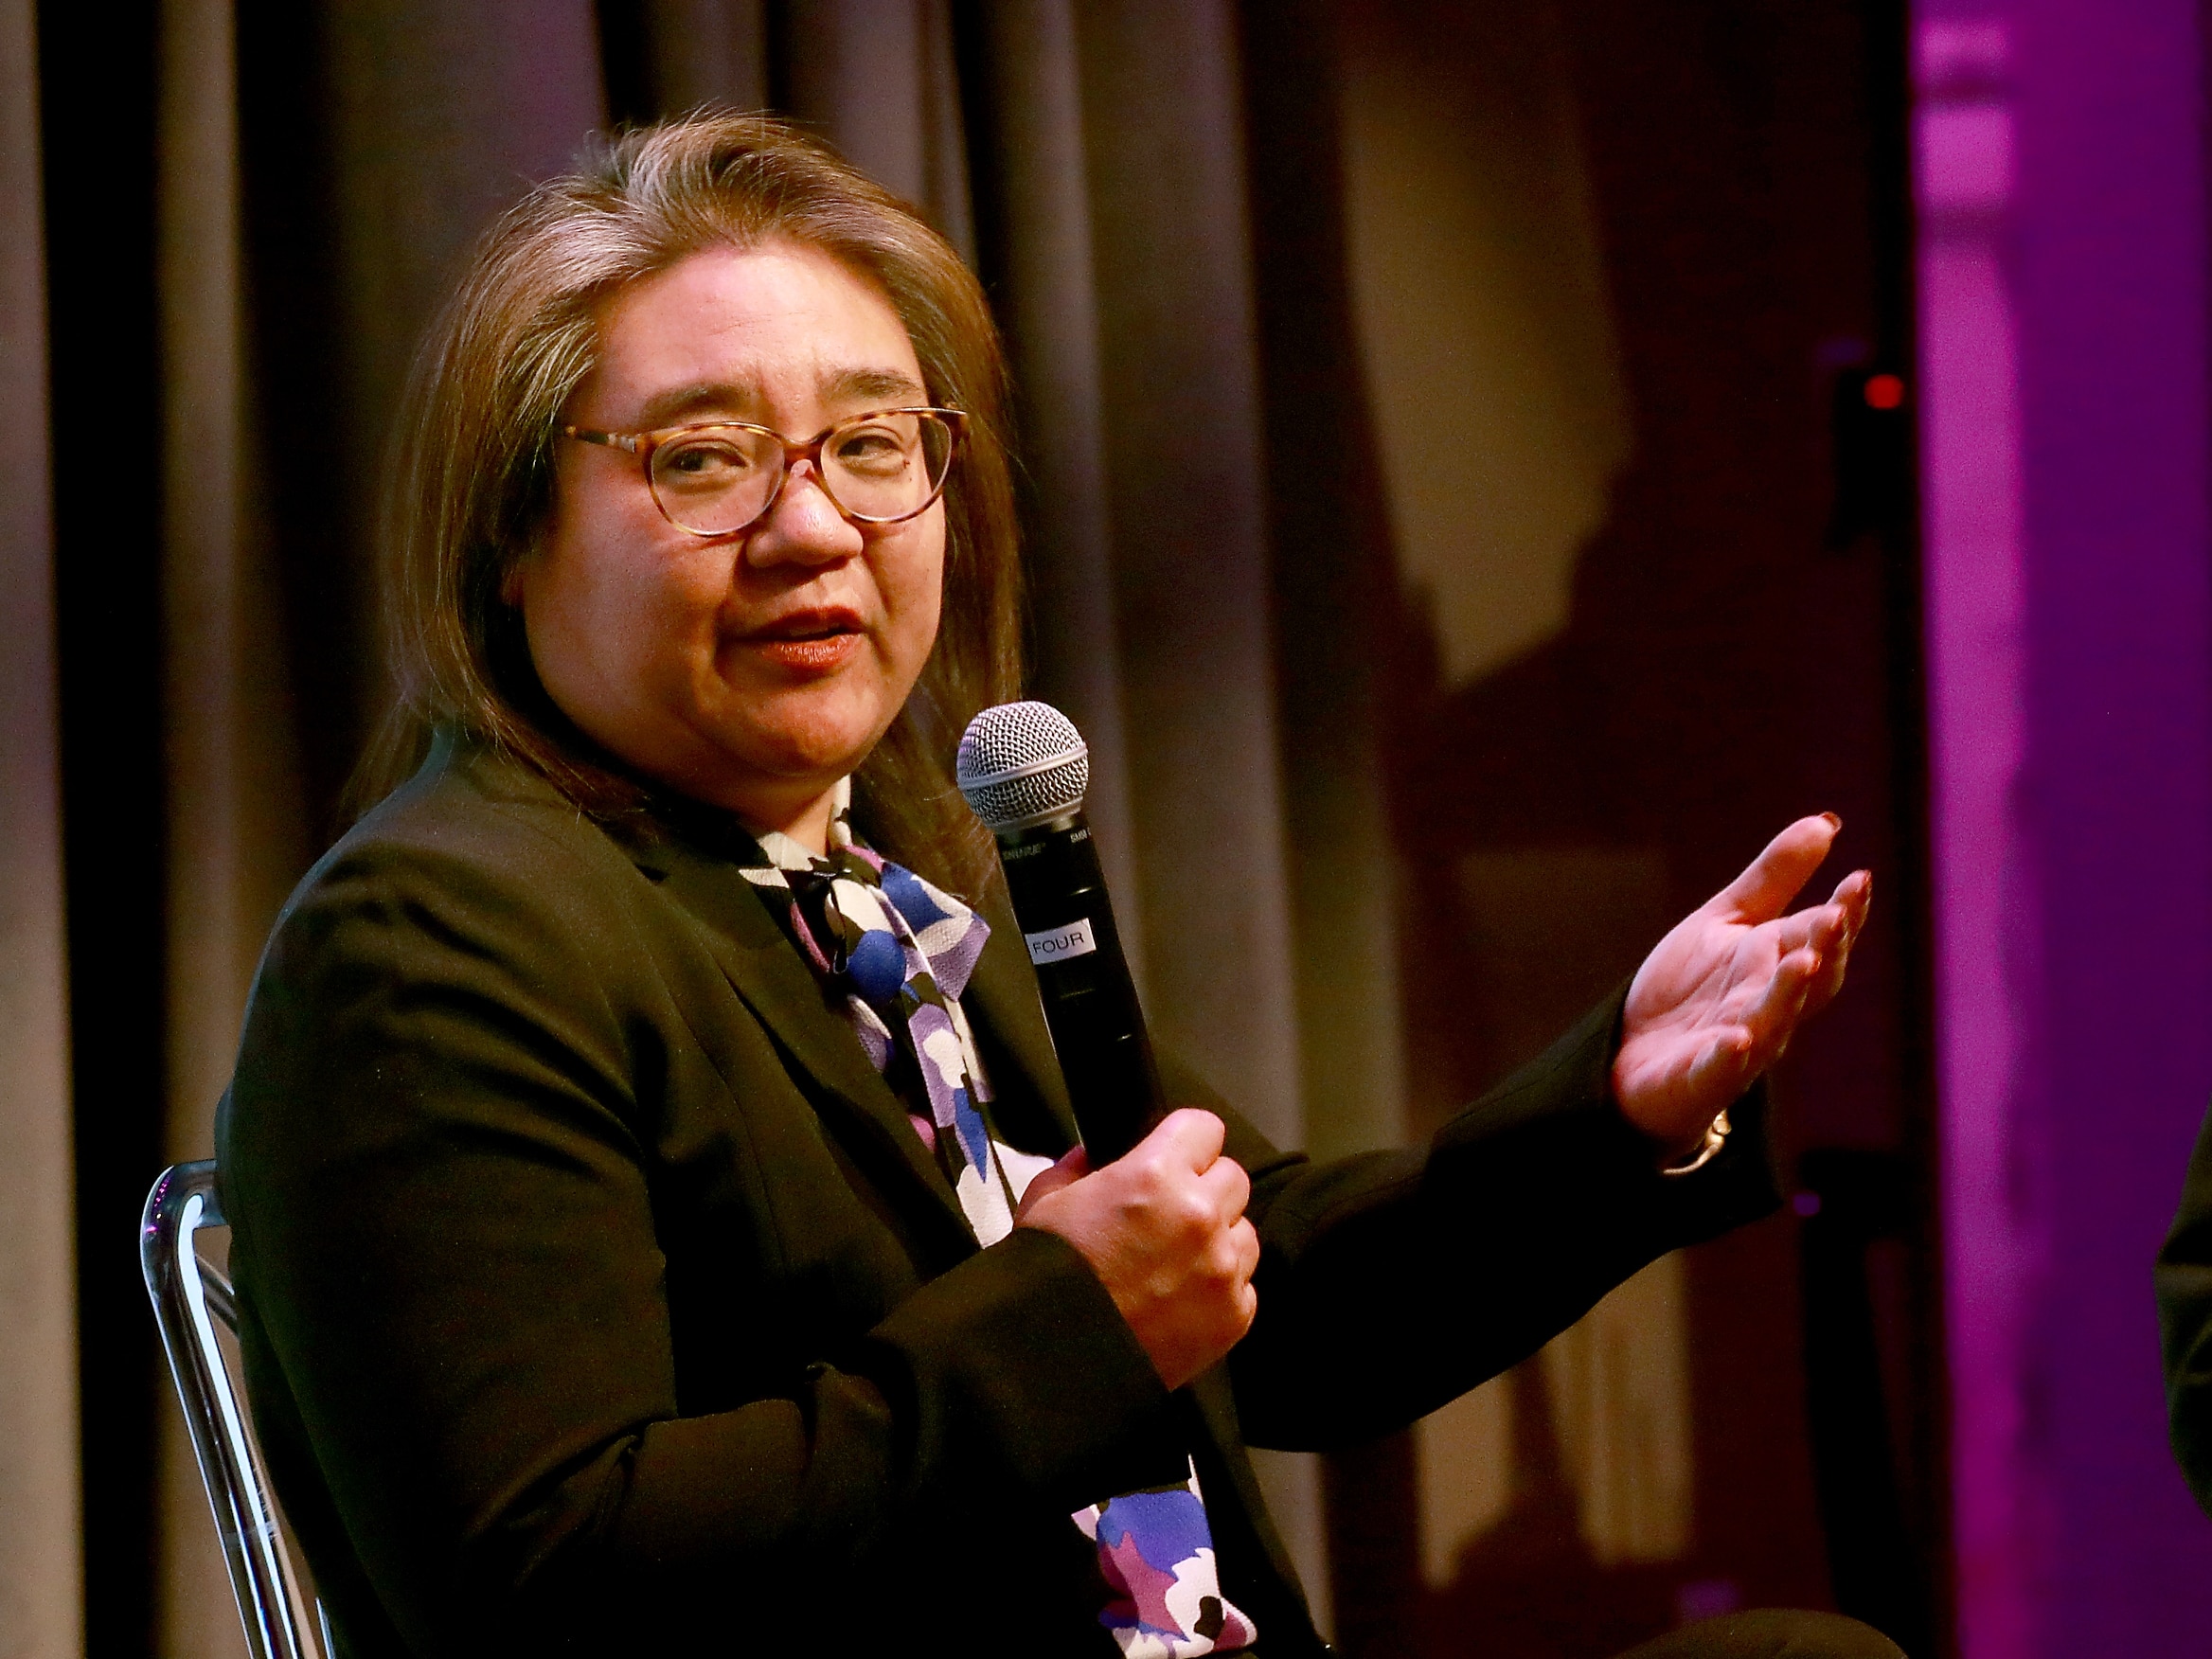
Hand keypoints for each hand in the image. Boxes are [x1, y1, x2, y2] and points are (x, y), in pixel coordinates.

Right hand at [1015, 1108, 1259, 1391]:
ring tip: (1179, 1264)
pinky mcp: (1235, 1316)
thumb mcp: (1046, 1200)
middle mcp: (1201, 1214)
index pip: (1205, 1128)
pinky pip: (1244, 1287)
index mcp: (1157, 1173)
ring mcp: (1224, 1268)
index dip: (1187, 1143)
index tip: (1174, 1159)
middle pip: (1233, 1178)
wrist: (1052, 1360)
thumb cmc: (1044, 1272)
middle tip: (1172, 1215)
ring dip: (1220, 1240)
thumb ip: (1078, 1167)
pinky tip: (1183, 1303)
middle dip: (1206, 1190)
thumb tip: (1094, 1155)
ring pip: (1246, 1233)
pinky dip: (1220, 1291)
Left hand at [1612, 814, 1871, 1150]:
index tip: (1860, 878)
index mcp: (1777, 966)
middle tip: (1836, 916)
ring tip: (1804, 962)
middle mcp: (1769, 1009)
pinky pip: (1719, 1069)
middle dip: (1826, 949)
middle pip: (1809, 982)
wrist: (1632, 1057)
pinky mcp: (1700, 1078)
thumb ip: (1774, 880)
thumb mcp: (1727, 922)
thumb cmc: (1689, 989)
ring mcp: (1739, 1047)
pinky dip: (1730, 1056)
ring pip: (1773, 1023)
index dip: (1845, 913)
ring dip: (1789, 994)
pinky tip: (1738, 1040)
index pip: (1821, 938)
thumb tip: (1827, 823)